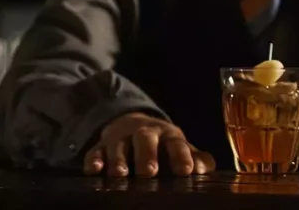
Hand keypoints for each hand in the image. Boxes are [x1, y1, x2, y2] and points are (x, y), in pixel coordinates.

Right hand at [83, 112, 215, 177]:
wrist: (133, 125)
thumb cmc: (162, 144)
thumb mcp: (180, 147)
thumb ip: (195, 158)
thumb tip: (204, 169)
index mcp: (168, 134)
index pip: (177, 143)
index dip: (182, 156)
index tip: (185, 171)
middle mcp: (144, 133)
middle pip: (145, 138)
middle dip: (147, 154)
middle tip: (149, 172)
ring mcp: (121, 138)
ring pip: (119, 146)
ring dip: (119, 159)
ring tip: (121, 174)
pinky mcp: (101, 145)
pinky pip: (95, 151)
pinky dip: (94, 160)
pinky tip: (93, 170)